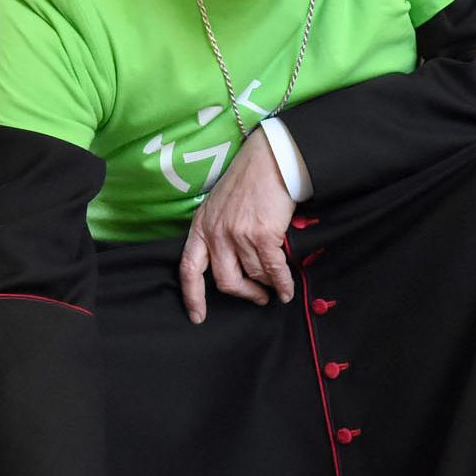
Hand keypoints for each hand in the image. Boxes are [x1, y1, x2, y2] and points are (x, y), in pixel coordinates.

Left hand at [179, 132, 297, 322]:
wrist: (270, 160)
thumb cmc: (248, 180)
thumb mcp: (219, 206)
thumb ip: (217, 233)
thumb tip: (231, 262)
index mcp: (201, 226)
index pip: (189, 269)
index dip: (192, 296)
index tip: (198, 316)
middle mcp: (215, 233)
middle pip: (225, 281)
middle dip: (244, 294)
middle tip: (257, 297)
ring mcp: (238, 235)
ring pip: (253, 276)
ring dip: (267, 286)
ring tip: (276, 288)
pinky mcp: (262, 235)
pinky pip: (273, 270)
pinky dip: (282, 284)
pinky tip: (287, 290)